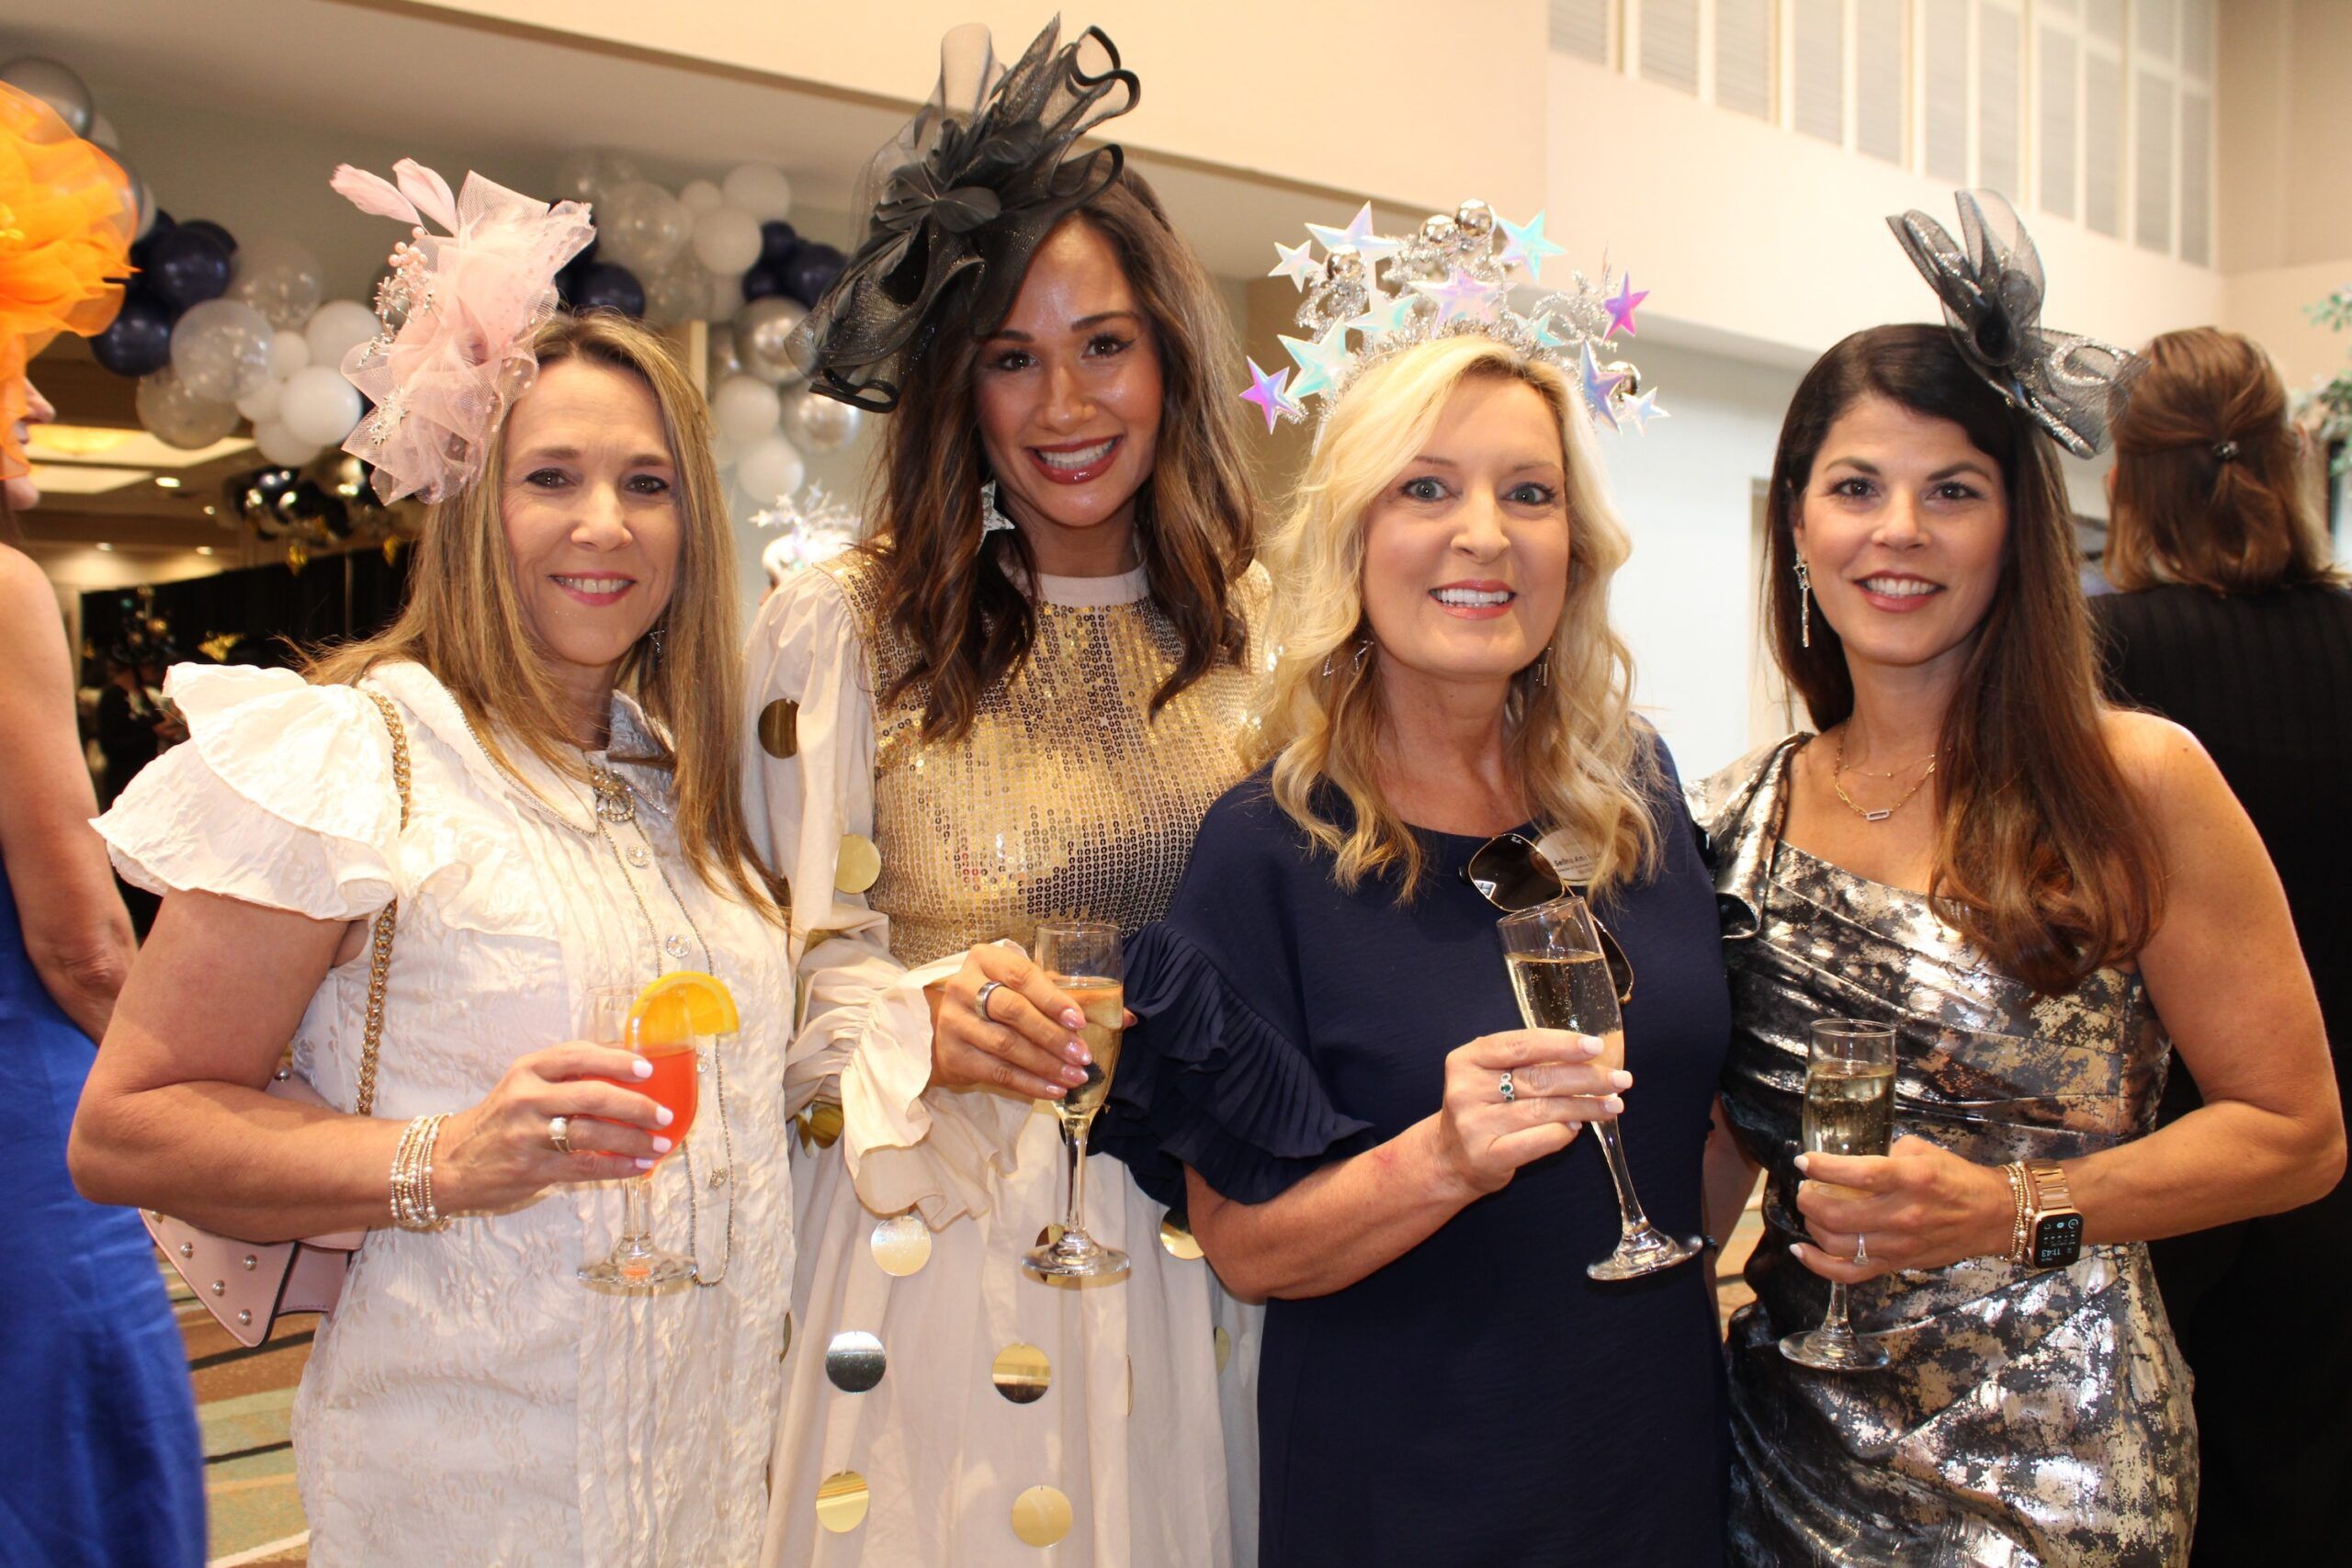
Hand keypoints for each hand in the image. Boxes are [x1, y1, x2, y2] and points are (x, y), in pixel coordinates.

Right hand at [434, 1041, 673, 1212]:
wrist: (450, 1161)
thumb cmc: (500, 1119)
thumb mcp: (522, 1084)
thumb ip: (564, 1075)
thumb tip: (625, 1067)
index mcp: (527, 1070)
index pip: (577, 1055)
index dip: (616, 1060)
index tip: (647, 1069)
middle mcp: (527, 1098)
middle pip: (592, 1096)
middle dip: (636, 1105)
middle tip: (664, 1114)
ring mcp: (528, 1135)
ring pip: (593, 1134)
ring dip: (633, 1140)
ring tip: (660, 1144)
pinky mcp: (532, 1168)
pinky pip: (585, 1167)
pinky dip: (618, 1167)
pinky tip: (639, 1167)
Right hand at [926, 941, 1092, 1099]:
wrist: (950, 1030)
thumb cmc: (999, 1002)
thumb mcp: (1028, 989)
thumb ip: (1070, 998)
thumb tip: (1128, 1018)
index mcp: (986, 959)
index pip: (1022, 976)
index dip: (1053, 999)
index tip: (1079, 1021)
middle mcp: (964, 986)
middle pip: (1013, 1011)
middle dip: (1053, 1036)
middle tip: (1083, 1055)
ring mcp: (953, 1021)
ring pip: (1006, 1045)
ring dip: (1046, 1064)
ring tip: (1075, 1076)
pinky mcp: (953, 1055)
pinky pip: (997, 1072)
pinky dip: (1029, 1083)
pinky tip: (1053, 1089)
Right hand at [1431, 1029, 1627, 1198]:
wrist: (1449, 1159)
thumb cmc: (1481, 1110)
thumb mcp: (1490, 1076)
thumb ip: (1525, 1063)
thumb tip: (1587, 1058)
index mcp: (1467, 1060)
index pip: (1522, 1045)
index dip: (1562, 1044)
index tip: (1596, 1046)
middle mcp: (1467, 1090)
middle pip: (1538, 1078)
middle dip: (1586, 1077)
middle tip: (1620, 1079)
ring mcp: (1475, 1125)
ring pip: (1545, 1110)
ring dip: (1585, 1106)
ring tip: (1613, 1104)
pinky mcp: (1488, 1156)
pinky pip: (1539, 1140)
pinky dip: (1564, 1132)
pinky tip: (1579, 1126)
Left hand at [1789, 1134, 2015, 1282]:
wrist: (1992, 1215)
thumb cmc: (1956, 1178)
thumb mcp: (1920, 1151)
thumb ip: (1883, 1154)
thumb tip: (1849, 1162)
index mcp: (1910, 1179)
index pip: (1856, 1174)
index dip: (1821, 1167)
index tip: (1803, 1162)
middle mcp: (1902, 1214)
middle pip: (1836, 1214)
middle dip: (1808, 1199)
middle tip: (1804, 1188)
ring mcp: (1899, 1244)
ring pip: (1837, 1244)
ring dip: (1812, 1225)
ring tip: (1810, 1211)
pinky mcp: (1898, 1264)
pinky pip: (1850, 1273)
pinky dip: (1819, 1264)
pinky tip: (1801, 1250)